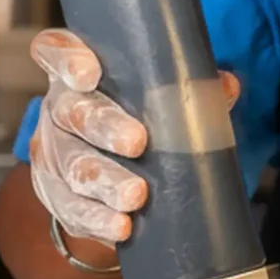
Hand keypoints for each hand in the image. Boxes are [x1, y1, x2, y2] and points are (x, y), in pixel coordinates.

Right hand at [27, 29, 237, 245]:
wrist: (104, 170)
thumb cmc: (132, 116)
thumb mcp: (153, 95)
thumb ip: (187, 88)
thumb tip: (226, 85)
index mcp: (75, 72)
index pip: (55, 52)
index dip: (67, 59)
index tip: (89, 72)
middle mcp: (58, 109)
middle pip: (72, 113)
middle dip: (105, 127)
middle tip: (136, 142)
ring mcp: (53, 154)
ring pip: (73, 166)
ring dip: (105, 181)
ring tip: (135, 194)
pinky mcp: (57, 195)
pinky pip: (72, 209)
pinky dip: (97, 219)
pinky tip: (121, 226)